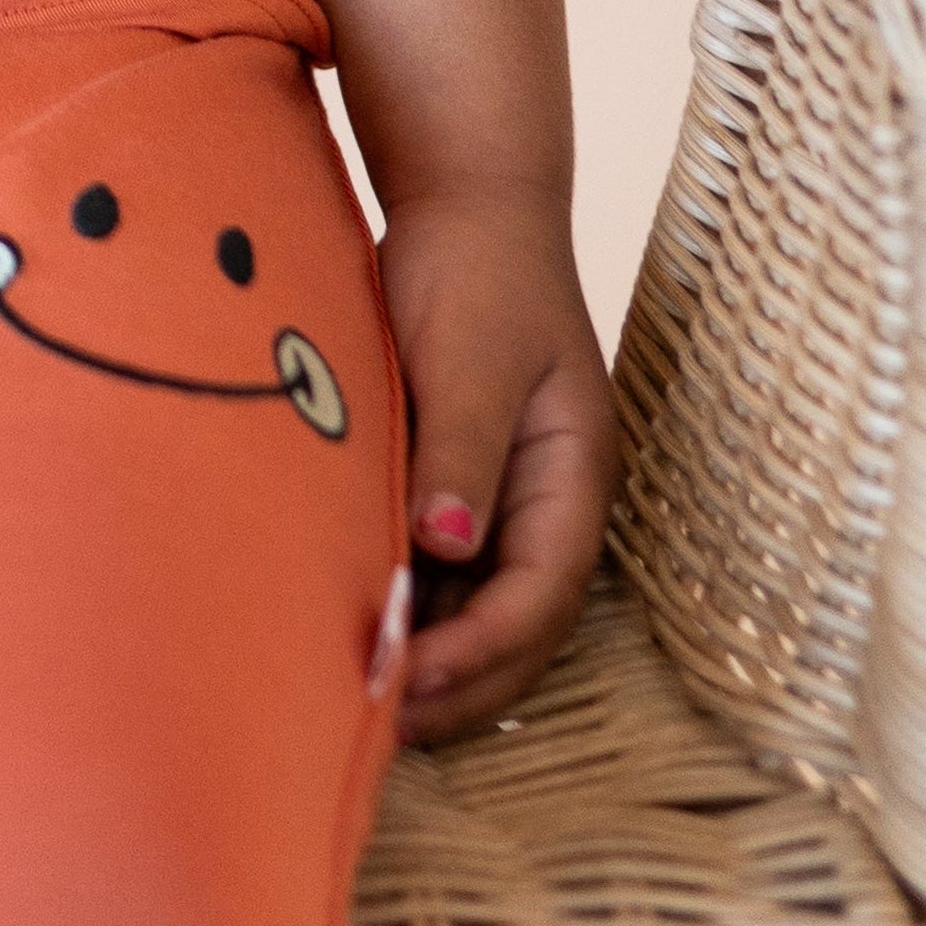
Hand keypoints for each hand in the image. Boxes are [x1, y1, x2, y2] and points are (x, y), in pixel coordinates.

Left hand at [377, 181, 617, 745]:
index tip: (408, 679)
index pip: (539, 596)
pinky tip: (353, 630)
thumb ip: (461, 447)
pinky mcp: (458, 487)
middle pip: (517, 630)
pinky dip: (407, 611)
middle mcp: (547, 505)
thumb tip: (446, 545)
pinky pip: (441, 575)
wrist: (463, 202)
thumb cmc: (476, 268)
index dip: (478, 653)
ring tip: (355, 699)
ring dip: (429, 660)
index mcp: (573, 477)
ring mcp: (505, 501)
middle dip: (457, 685)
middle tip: (376, 723)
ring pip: (476, 612)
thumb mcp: (472, 353)